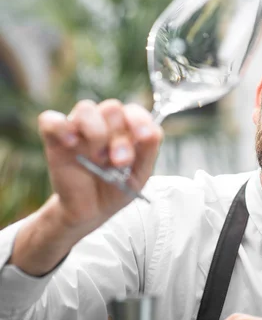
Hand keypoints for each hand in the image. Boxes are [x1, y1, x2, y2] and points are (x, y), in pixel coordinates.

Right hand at [38, 99, 161, 229]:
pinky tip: (70, 144)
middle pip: (112, 108)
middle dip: (119, 135)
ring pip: (86, 108)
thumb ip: (148, 152)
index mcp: (126, 129)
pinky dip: (60, 127)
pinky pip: (50, 120)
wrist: (91, 211)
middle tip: (120, 161)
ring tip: (97, 158)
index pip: (134, 111)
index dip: (140, 121)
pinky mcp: (55, 139)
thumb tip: (152, 132)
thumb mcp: (139, 175)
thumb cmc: (117, 189)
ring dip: (96, 131)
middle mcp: (103, 124)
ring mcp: (78, 129)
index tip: (143, 137)